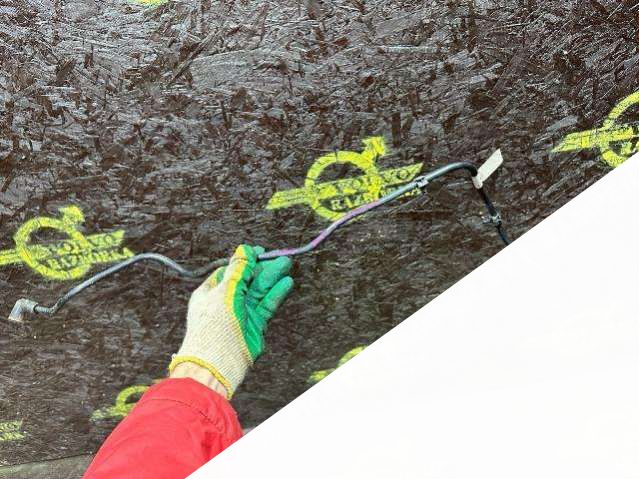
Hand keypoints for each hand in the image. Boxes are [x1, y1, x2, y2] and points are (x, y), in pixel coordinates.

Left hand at [169, 245, 293, 398]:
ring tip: (287, 265)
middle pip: (248, 279)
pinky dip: (276, 294)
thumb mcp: (224, 291)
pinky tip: (286, 283)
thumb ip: (238, 270)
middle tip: (280, 258)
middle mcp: (226, 301)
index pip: (230, 270)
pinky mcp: (254, 325)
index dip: (246, 261)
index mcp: (211, 292)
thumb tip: (244, 250)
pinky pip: (267, 305)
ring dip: (273, 278)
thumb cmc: (213, 327)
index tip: (260, 252)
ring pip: (259, 291)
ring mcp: (241, 314)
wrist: (216, 363)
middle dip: (263, 268)